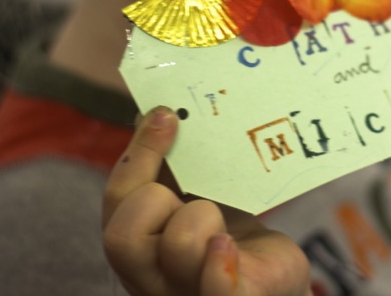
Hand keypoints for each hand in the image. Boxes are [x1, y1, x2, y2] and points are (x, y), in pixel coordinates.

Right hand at [103, 106, 310, 295]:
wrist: (274, 278)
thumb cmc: (232, 235)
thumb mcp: (201, 196)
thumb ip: (175, 167)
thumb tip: (158, 112)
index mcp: (139, 243)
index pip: (116, 200)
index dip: (139, 153)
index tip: (166, 114)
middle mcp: (151, 276)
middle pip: (121, 235)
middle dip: (155, 197)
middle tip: (192, 191)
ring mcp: (187, 293)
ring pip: (176, 246)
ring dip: (203, 219)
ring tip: (222, 227)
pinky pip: (217, 293)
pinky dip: (219, 269)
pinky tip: (226, 246)